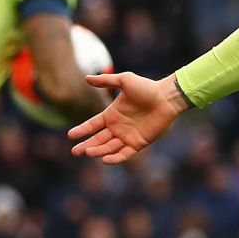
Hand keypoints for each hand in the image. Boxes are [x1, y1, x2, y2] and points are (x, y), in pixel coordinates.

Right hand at [68, 72, 189, 163]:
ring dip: (98, 151)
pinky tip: (105, 159)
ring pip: (109, 147)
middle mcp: (118, 127)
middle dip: (86, 146)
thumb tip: (86, 78)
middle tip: (75, 151)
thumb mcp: (125, 81)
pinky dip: (115, 158)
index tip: (70, 135)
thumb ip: (106, 80)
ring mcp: (128, 136)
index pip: (92, 125)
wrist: (167, 97)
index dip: (82, 130)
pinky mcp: (139, 143)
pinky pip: (124, 153)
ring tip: (88, 152)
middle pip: (98, 139)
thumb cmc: (147, 87)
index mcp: (112, 114)